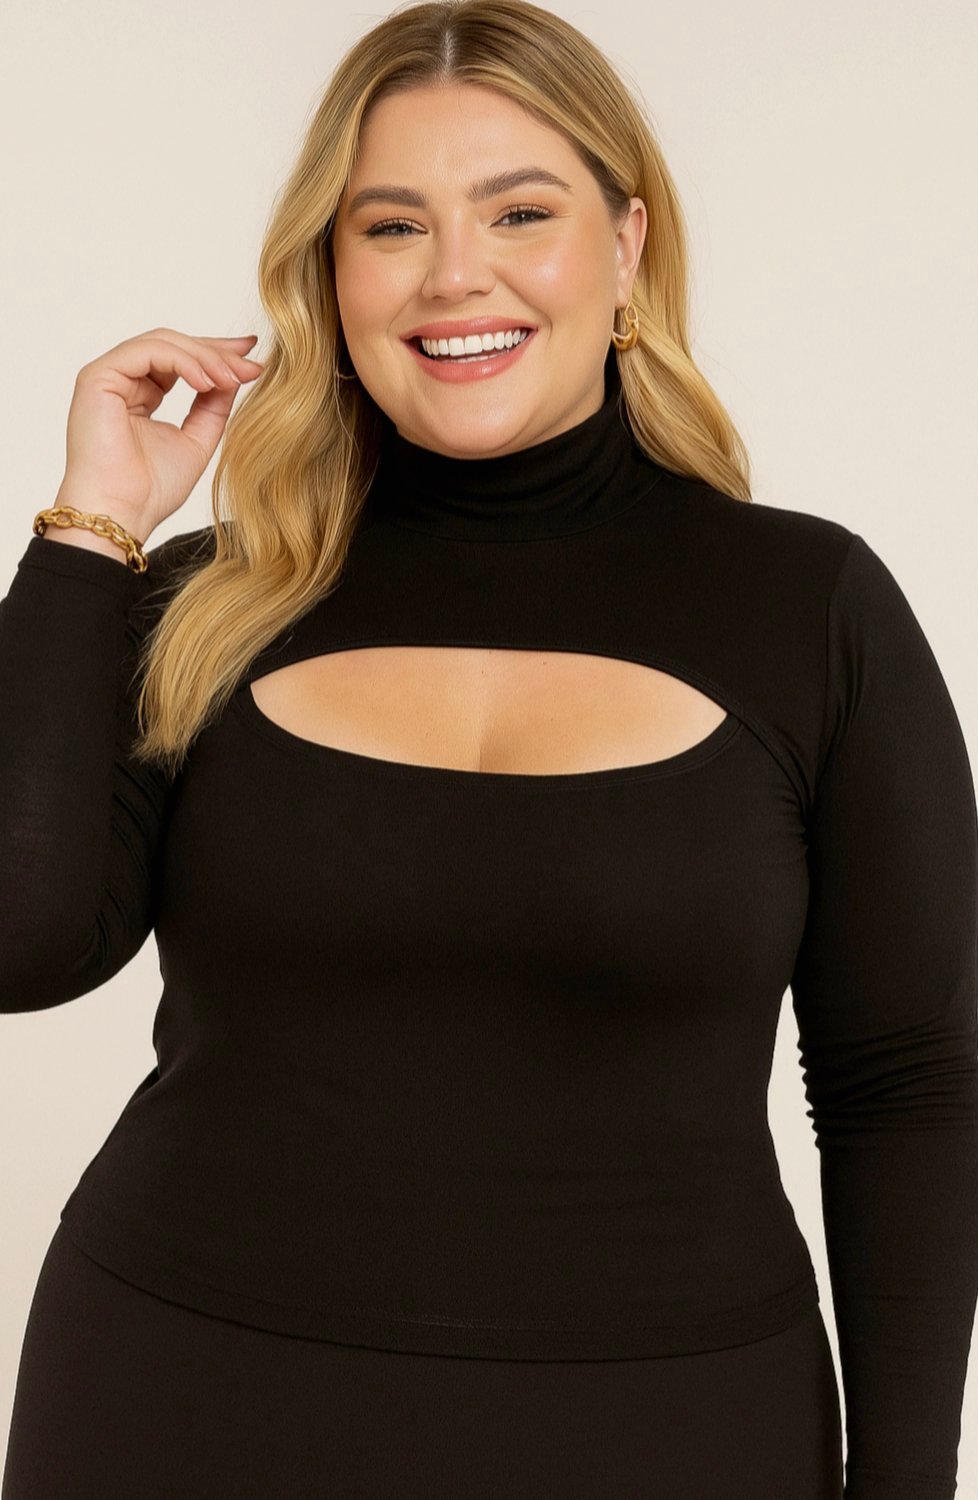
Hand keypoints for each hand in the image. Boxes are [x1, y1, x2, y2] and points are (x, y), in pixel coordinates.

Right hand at [54, 327, 263, 542]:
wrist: (121, 513)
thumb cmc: (150, 490)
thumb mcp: (197, 440)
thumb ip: (213, 406)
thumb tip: (235, 373)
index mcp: (140, 395)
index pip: (180, 361)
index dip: (216, 354)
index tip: (252, 356)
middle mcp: (122, 381)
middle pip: (173, 345)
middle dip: (216, 353)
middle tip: (250, 366)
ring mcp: (107, 377)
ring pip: (163, 343)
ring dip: (204, 358)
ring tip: (232, 378)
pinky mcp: (98, 377)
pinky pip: (147, 352)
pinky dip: (182, 362)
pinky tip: (207, 382)